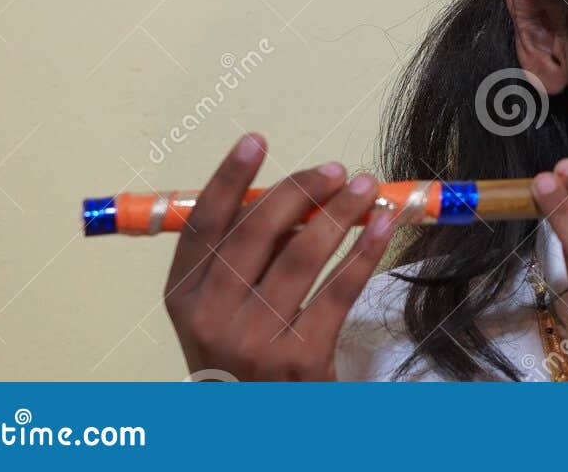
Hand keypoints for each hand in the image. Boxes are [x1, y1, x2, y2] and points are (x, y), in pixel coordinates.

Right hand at [161, 133, 397, 380]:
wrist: (257, 428)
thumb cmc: (245, 357)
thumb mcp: (221, 312)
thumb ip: (241, 258)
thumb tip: (292, 195)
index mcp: (184, 298)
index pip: (203, 225)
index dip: (227, 178)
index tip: (255, 140)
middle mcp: (211, 318)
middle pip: (256, 233)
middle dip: (299, 191)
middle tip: (335, 168)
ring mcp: (254, 341)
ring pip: (302, 255)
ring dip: (340, 212)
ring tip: (367, 187)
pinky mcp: (299, 360)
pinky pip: (338, 290)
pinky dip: (364, 251)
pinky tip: (384, 226)